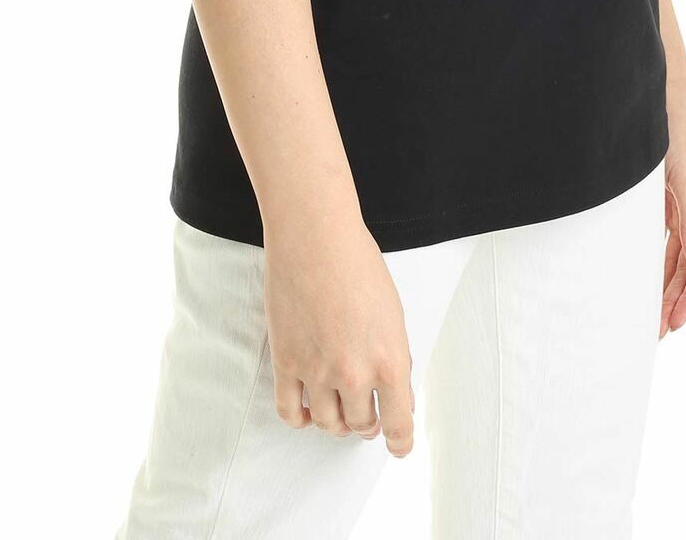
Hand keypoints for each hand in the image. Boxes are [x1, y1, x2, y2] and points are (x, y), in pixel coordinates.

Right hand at [264, 215, 415, 455]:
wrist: (315, 237)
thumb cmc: (357, 264)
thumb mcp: (393, 313)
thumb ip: (395, 357)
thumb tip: (397, 393)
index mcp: (391, 360)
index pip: (399, 424)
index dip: (399, 442)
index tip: (397, 447)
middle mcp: (355, 374)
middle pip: (362, 425)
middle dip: (368, 422)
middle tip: (366, 412)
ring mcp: (317, 372)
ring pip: (329, 424)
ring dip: (337, 422)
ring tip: (339, 407)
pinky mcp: (286, 363)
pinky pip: (291, 412)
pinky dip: (302, 419)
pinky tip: (309, 410)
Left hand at [661, 93, 685, 336]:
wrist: (660, 98)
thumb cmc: (678, 132)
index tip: (676, 321)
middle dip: (678, 298)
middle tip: (659, 330)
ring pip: (680, 257)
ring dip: (667, 286)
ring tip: (653, 316)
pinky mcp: (669, 202)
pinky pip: (666, 241)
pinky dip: (658, 263)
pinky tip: (647, 282)